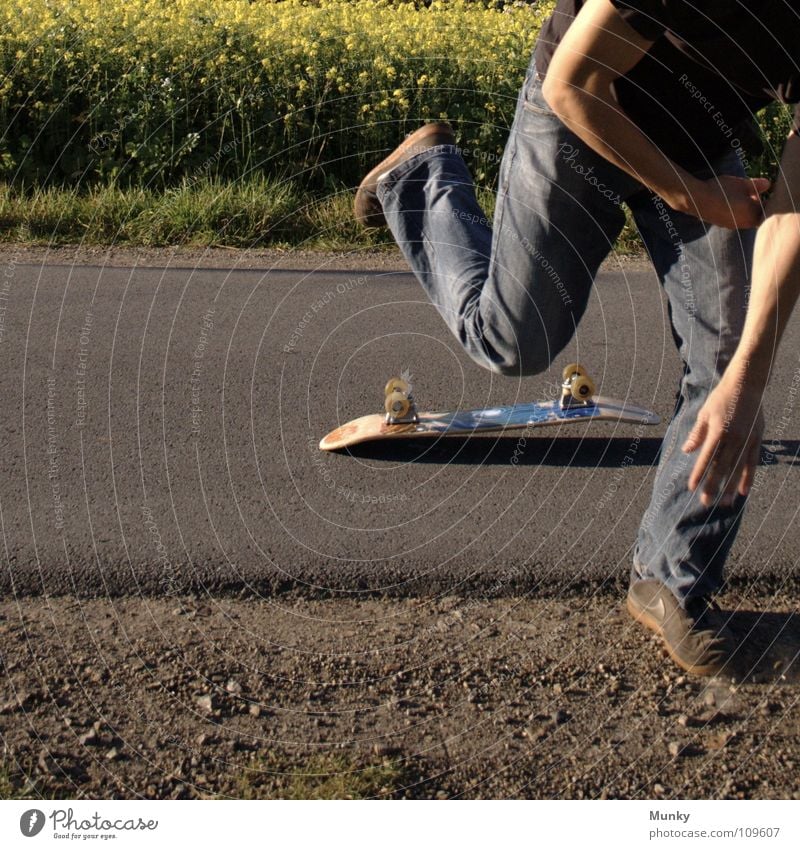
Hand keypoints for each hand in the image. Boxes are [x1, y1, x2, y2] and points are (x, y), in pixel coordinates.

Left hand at [682, 372, 764, 507]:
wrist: (746, 384)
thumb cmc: (721, 398)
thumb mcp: (704, 414)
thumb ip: (697, 434)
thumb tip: (686, 451)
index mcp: (718, 432)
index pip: (706, 459)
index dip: (699, 474)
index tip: (692, 488)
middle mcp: (734, 439)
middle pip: (721, 468)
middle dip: (713, 486)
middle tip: (706, 503)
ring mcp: (747, 440)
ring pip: (737, 469)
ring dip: (730, 487)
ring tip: (725, 503)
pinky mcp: (756, 439)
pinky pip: (752, 462)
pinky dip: (747, 477)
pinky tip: (743, 491)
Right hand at [685, 175, 770, 229]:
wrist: (697, 199)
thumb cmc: (722, 190)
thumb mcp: (741, 183)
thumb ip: (756, 185)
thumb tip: (768, 184)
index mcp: (753, 215)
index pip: (767, 210)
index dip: (768, 201)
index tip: (767, 193)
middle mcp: (744, 224)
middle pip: (757, 216)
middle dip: (757, 206)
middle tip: (755, 194)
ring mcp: (732, 225)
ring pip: (745, 218)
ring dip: (746, 209)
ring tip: (741, 196)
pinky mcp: (722, 224)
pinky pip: (735, 218)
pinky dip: (736, 211)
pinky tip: (730, 202)